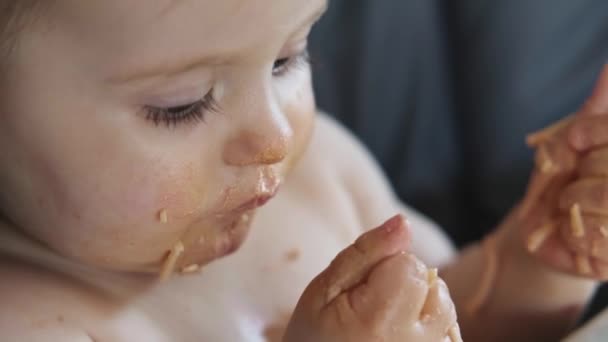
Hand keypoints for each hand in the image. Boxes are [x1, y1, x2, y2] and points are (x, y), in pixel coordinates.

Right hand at [283, 215, 460, 341]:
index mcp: (381, 320)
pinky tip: (399, 338)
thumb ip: (366, 252)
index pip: (412, 265)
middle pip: (435, 289)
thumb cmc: (313, 336)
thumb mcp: (324, 290)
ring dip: (421, 311)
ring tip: (387, 325)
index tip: (363, 290)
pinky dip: (427, 332)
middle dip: (409, 287)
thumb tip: (403, 222)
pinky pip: (445, 337)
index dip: (387, 268)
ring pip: (444, 313)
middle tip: (374, 308)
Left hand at [519, 64, 607, 278]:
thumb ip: (598, 111)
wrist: (544, 230)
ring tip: (571, 208)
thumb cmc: (562, 179)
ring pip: (604, 196)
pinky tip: (574, 233)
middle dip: (581, 172)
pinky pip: (596, 239)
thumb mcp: (572, 141)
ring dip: (573, 201)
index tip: (573, 141)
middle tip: (572, 183)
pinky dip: (573, 233)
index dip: (592, 132)